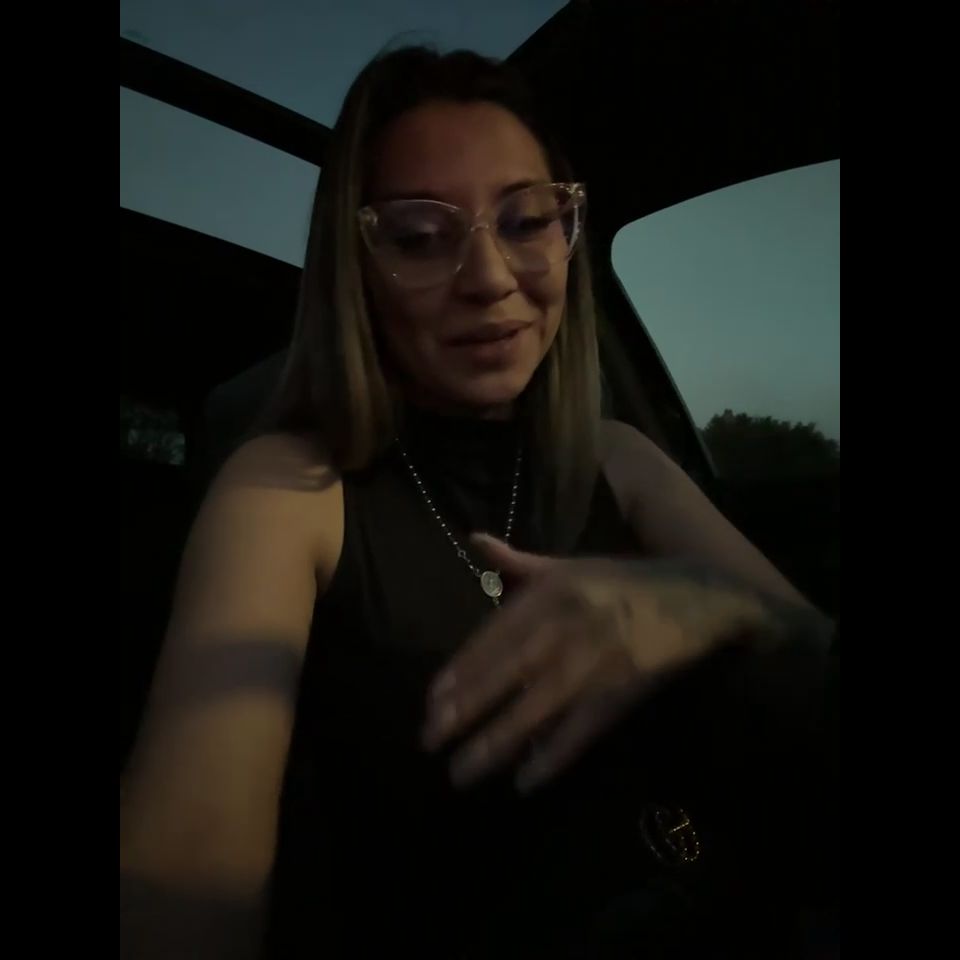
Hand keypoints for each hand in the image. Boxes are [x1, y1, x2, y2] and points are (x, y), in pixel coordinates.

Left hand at [422, 534, 738, 792]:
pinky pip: (583, 729)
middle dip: (467, 708)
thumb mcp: (569, 565)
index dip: (463, 669)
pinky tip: (525, 780)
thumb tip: (473, 539)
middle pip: (509, 671)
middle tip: (430, 739)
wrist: (697, 597)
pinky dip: (555, 754)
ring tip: (462, 771)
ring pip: (539, 706)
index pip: (496, 634)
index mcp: (553, 590)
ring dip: (499, 741)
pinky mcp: (624, 691)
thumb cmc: (623, 582)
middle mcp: (570, 623)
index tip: (432, 700)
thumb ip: (517, 562)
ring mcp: (597, 660)